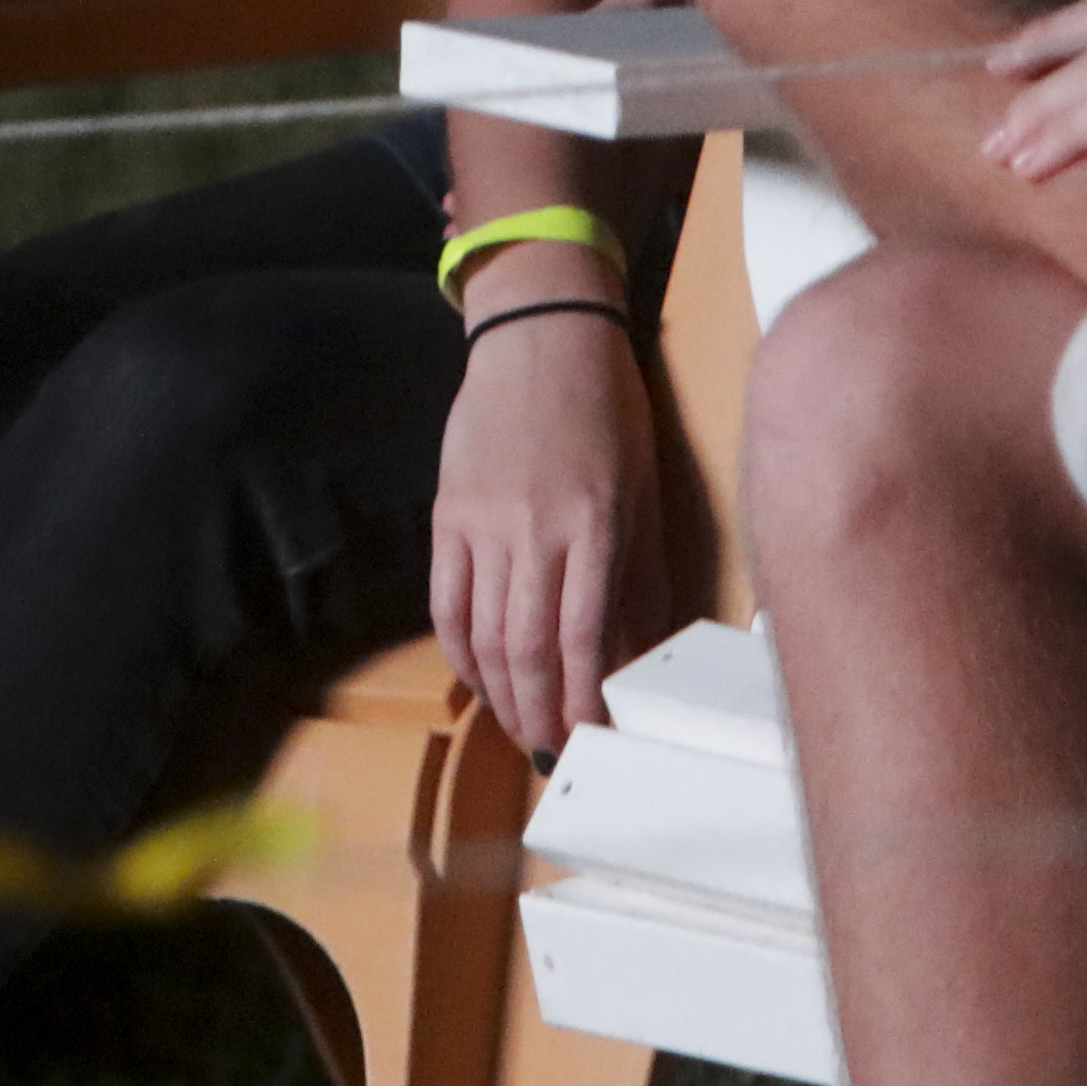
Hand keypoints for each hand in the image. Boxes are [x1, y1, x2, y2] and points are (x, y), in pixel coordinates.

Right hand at [430, 301, 666, 760]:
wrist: (539, 335)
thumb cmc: (605, 408)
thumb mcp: (641, 488)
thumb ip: (638, 575)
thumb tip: (639, 653)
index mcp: (593, 524)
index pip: (581, 637)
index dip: (580, 700)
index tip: (589, 735)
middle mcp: (534, 529)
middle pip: (525, 648)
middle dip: (538, 712)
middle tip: (551, 750)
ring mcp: (482, 522)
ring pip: (482, 633)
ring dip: (500, 693)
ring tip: (520, 726)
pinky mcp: (447, 514)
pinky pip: (445, 601)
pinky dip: (459, 650)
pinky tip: (477, 678)